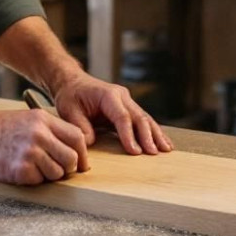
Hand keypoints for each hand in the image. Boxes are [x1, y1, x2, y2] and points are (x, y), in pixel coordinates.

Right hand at [0, 109, 89, 184]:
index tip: (81, 163)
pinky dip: (33, 180)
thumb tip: (72, 148)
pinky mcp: (20, 169)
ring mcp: (30, 152)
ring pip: (57, 173)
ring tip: (34, 168)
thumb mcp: (28, 119)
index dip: (83, 153)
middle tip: (58, 170)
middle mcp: (40, 135)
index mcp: (43, 120)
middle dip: (68, 168)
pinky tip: (21, 170)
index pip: (78, 137)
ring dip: (49, 175)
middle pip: (72, 158)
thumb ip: (50, 130)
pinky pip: (39, 181)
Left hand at [49, 73, 174, 155]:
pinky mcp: (128, 108)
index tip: (135, 151)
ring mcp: (127, 101)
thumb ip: (81, 127)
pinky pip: (142, 120)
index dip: (129, 135)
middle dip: (148, 136)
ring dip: (156, 134)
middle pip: (139, 117)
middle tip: (154, 153)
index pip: (122, 117)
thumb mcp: (69, 110)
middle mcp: (121, 96)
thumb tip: (91, 143)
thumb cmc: (70, 96)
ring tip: (166, 149)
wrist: (72, 82)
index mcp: (108, 95)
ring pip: (145, 118)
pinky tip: (162, 143)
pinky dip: (152, 131)